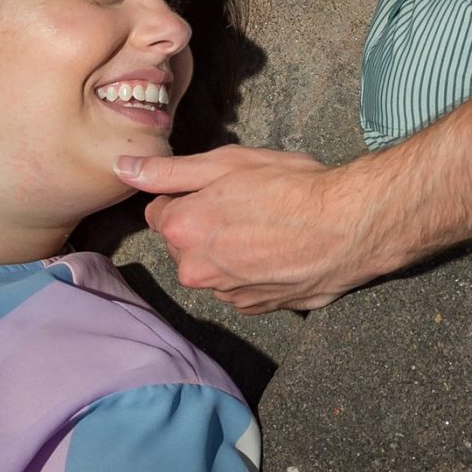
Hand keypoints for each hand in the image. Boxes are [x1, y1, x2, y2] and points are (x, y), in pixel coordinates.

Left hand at [116, 145, 387, 313]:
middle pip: (184, 241)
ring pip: (213, 265)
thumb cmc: (291, 187)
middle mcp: (195, 269)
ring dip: (229, 249)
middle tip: (248, 203)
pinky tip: (279, 252)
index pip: (161, 211)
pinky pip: (239, 285)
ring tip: (269, 228)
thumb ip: (168, 171)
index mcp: (181, 229)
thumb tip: (122, 169)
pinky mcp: (255, 308)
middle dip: (206, 223)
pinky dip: (252, 271)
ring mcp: (226, 294)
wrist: (349, 227)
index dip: (190, 194)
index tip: (222, 187)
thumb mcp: (227, 163)